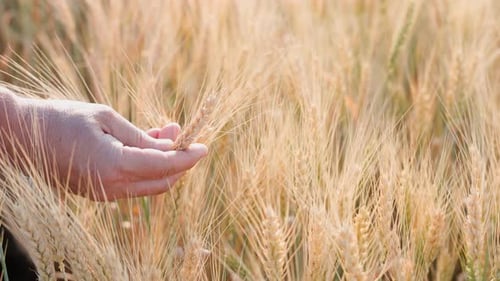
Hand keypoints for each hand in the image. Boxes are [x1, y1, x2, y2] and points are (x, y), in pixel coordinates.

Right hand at [2, 90, 206, 200]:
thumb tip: (173, 144)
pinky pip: (134, 184)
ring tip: (163, 132)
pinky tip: (146, 144)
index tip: (204, 147)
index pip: (164, 167)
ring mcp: (105, 194)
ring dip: (164, 162)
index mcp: (114, 165)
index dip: (188, 158)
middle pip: (162, 180)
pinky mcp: (100, 192)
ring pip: (149, 184)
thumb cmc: (62, 119)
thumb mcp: (107, 118)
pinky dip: (147, 167)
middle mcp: (112, 187)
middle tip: (182, 133)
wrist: (22, 137)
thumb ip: (142, 136)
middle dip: (180, 160)